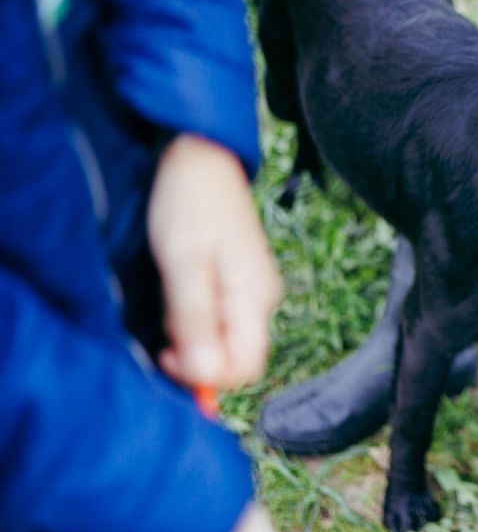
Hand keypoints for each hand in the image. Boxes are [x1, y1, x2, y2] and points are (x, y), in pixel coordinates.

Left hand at [149, 134, 281, 390]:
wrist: (201, 156)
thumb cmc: (189, 204)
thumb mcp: (183, 261)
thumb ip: (195, 318)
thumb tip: (203, 374)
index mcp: (254, 298)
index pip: (245, 369)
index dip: (205, 375)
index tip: (166, 351)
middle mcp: (262, 300)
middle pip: (236, 359)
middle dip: (197, 358)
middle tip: (161, 327)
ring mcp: (253, 291)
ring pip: (226, 342)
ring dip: (193, 339)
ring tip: (168, 300)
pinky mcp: (239, 282)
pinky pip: (221, 322)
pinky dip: (195, 322)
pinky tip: (178, 294)